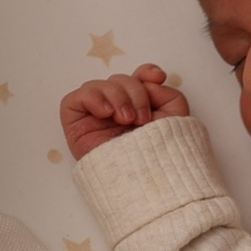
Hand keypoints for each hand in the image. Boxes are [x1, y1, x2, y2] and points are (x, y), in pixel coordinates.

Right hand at [60, 64, 189, 159]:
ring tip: (126, 119)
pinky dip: (92, 98)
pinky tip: (106, 112)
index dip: (145, 72)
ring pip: (98, 84)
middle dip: (135, 92)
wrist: (148, 178)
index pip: (137, 79)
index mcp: (139, 108)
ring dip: (117, 96)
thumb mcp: (176, 118)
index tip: (158, 78)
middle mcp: (117, 111)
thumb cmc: (163, 154)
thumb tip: (149, 81)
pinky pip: (75, 98)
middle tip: (142, 118)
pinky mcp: (77, 125)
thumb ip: (167, 93)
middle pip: (119, 79)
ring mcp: (95, 118)